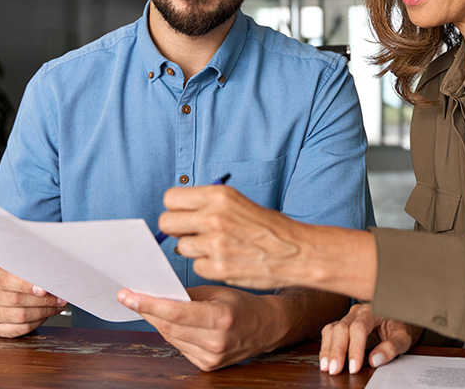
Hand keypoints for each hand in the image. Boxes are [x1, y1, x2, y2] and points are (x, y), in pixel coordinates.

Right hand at [0, 265, 66, 337]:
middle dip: (44, 300)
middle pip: (17, 300)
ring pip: (21, 316)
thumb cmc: (11, 277)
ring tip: (56, 306)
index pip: (6, 281)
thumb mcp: (17, 267)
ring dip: (44, 312)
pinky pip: (20, 329)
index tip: (44, 288)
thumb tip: (51, 278)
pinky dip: (37, 322)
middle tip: (59, 297)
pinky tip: (45, 315)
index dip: (26, 285)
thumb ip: (30, 271)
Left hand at [116, 285, 287, 370]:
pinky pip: (180, 346)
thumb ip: (188, 294)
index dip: (149, 304)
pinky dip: (172, 333)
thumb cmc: (243, 304)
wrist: (266, 327)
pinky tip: (170, 322)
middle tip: (129, 297)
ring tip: (148, 306)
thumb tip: (158, 292)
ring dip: (157, 321)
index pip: (176, 313)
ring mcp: (212, 357)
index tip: (128, 296)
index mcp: (221, 318)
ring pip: (171, 337)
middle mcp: (216, 341)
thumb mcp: (218, 291)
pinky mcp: (208, 365)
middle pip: (169, 326)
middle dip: (146, 311)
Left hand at [159, 183, 375, 299]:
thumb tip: (178, 211)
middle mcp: (213, 217)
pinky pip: (196, 266)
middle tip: (193, 233)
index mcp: (218, 195)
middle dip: (177, 229)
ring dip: (194, 249)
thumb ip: (208, 204)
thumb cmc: (268, 226)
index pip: (170, 198)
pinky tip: (225, 261)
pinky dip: (207, 265)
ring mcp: (214, 244)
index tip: (185, 215)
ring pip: (180, 247)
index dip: (177, 208)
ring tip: (217, 248)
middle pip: (167, 223)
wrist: (296, 251)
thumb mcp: (238, 202)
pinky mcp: (217, 268)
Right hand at [319, 303, 421, 374]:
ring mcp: (348, 318)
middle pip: (342, 328)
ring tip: (326, 367)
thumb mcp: (402, 338)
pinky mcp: (342, 326)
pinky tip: (325, 360)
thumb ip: (391, 347)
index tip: (354, 367)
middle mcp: (357, 312)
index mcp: (373, 310)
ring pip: (332, 330)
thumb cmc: (399, 327)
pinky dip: (326, 348)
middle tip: (335, 369)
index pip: (359, 327)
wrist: (397, 320)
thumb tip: (374, 359)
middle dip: (337, 351)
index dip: (355, 348)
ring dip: (328, 349)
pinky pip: (329, 334)